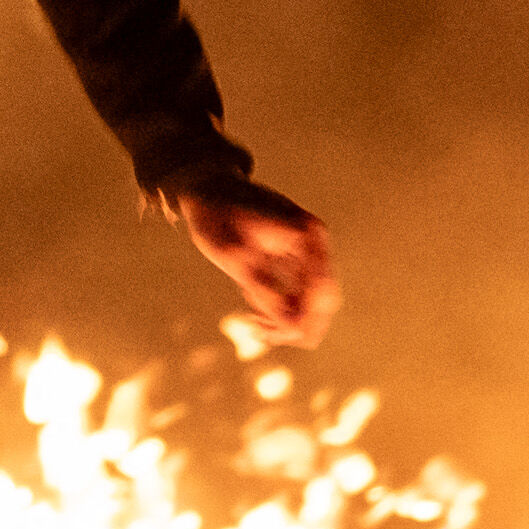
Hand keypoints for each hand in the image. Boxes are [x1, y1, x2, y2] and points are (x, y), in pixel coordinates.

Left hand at [166, 178, 339, 348]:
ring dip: (286, 318)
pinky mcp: (295, 255)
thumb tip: (292, 329)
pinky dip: (280, 305)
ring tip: (252, 325)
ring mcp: (307, 248)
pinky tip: (254, 312)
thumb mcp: (234, 258)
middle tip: (259, 334)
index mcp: (306, 235)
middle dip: (295, 323)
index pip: (322, 290)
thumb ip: (265, 293)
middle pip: (321, 298)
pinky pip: (297, 290)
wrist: (206, 189)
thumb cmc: (216, 217)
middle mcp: (314, 241)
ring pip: (309, 298)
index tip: (283, 339)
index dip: (308, 321)